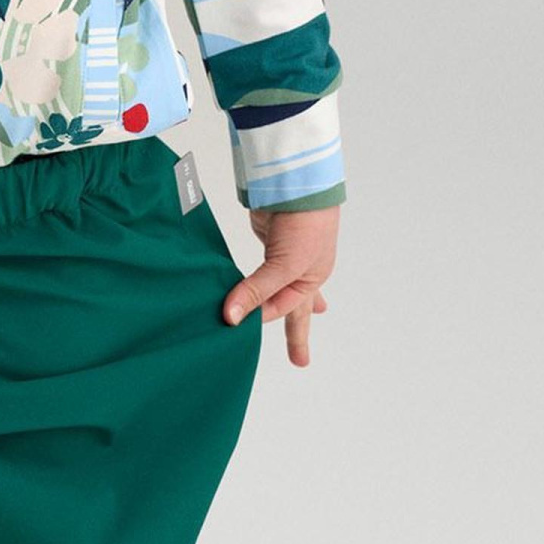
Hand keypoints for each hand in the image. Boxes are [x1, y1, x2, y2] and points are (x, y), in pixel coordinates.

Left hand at [223, 203, 340, 367]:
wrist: (298, 183)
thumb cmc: (307, 226)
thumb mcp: (285, 266)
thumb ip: (256, 291)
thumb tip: (231, 317)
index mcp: (312, 279)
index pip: (282, 309)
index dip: (258, 317)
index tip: (234, 324)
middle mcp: (301, 270)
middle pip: (293, 308)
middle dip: (297, 334)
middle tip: (300, 360)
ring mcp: (285, 255)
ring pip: (276, 287)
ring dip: (273, 304)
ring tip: (287, 323)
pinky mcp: (269, 240)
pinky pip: (260, 267)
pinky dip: (256, 278)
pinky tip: (256, 284)